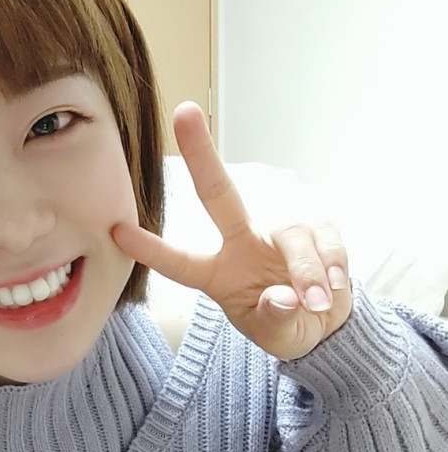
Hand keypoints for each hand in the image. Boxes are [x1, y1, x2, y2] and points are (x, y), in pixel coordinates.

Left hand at [112, 102, 352, 359]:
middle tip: (184, 114)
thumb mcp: (276, 337)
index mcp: (220, 273)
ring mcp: (279, 232)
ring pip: (289, 232)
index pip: (181, 262)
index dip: (151, 249)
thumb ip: (274, 321)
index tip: (117, 230)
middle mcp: (243, 243)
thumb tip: (280, 297)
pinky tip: (334, 286)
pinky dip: (332, 263)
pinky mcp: (317, 228)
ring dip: (305, 267)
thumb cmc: (287, 325)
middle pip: (219, 192)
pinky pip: (325, 237)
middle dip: (201, 154)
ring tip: (315, 301)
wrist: (328, 322)